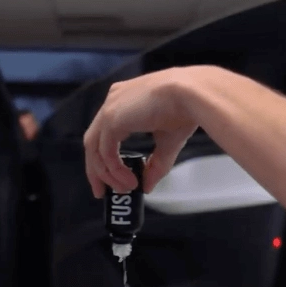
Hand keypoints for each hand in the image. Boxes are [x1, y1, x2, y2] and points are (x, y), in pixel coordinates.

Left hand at [83, 66, 204, 197]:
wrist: (192, 94)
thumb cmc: (186, 109)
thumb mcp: (167, 142)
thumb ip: (155, 164)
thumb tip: (147, 186)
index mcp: (124, 101)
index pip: (104, 133)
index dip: (103, 158)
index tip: (109, 179)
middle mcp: (113, 102)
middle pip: (93, 142)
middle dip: (96, 170)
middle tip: (102, 192)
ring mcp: (110, 109)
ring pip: (94, 148)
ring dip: (106, 173)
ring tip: (124, 189)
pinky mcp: (111, 118)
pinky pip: (105, 151)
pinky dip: (114, 169)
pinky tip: (128, 180)